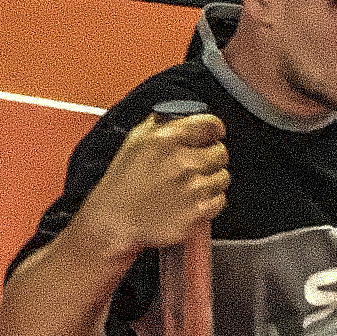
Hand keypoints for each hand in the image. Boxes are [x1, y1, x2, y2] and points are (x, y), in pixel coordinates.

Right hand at [81, 111, 228, 254]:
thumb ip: (162, 122)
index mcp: (167, 139)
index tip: (211, 136)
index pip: (211, 124)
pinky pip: (219, 201)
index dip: (213, 130)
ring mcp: (193, 188)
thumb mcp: (136, 140)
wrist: (114, 221)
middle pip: (221, 152)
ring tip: (190, 186)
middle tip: (195, 166)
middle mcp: (183, 161)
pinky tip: (191, 201)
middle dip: (210, 157)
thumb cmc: (122, 183)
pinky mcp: (198, 211)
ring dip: (211, 180)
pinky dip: (209, 202)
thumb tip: (183, 114)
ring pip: (223, 177)